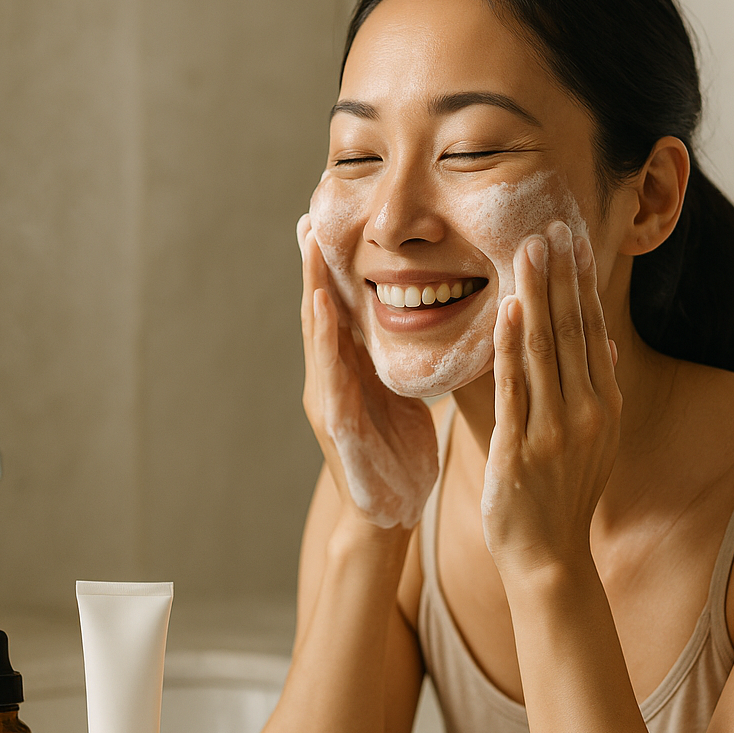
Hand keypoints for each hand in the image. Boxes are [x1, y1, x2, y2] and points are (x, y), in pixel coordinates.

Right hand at [297, 214, 438, 529]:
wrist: (391, 516)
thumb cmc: (400, 457)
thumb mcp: (402, 397)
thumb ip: (398, 362)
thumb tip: (425, 323)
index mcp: (349, 372)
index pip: (343, 310)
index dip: (335, 268)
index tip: (333, 222)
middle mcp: (331, 380)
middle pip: (321, 312)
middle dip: (313, 266)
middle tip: (309, 216)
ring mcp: (329, 401)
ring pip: (317, 335)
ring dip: (312, 289)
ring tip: (309, 246)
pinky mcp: (337, 425)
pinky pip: (330, 373)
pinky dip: (325, 338)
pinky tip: (325, 308)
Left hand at [481, 221, 622, 575]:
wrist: (550, 559)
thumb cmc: (562, 498)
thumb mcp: (593, 441)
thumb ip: (593, 390)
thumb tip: (598, 341)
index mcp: (605, 406)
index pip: (592, 330)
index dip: (582, 282)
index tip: (572, 239)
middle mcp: (587, 413)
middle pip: (573, 330)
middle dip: (561, 275)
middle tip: (550, 225)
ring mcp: (555, 431)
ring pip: (546, 349)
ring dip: (537, 296)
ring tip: (529, 250)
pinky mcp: (521, 449)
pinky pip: (515, 387)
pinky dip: (510, 346)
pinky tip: (506, 310)